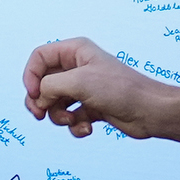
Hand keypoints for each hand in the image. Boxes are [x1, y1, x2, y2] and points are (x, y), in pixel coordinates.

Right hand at [24, 37, 158, 138]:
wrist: (149, 112)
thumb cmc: (121, 89)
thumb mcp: (79, 82)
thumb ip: (50, 87)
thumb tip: (38, 98)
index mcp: (75, 51)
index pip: (39, 58)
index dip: (31, 76)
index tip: (33, 95)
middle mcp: (77, 68)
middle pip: (43, 83)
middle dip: (41, 101)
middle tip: (40, 114)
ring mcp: (84, 89)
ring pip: (54, 104)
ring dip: (58, 116)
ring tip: (72, 119)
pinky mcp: (91, 107)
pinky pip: (70, 117)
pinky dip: (74, 125)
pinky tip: (87, 128)